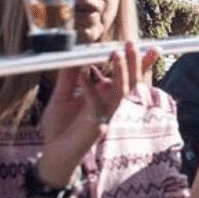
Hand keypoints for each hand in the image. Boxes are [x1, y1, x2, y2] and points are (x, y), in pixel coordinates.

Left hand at [38, 43, 151, 184]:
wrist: (53, 153)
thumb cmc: (60, 127)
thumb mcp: (61, 96)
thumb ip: (68, 77)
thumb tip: (72, 55)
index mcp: (105, 96)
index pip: (127, 77)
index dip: (139, 63)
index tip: (145, 46)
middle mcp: (110, 104)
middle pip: (131, 81)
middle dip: (134, 63)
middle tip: (132, 44)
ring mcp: (106, 115)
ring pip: (121, 92)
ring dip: (120, 72)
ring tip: (116, 53)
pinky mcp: (97, 126)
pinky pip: (97, 105)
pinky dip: (91, 89)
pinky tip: (85, 75)